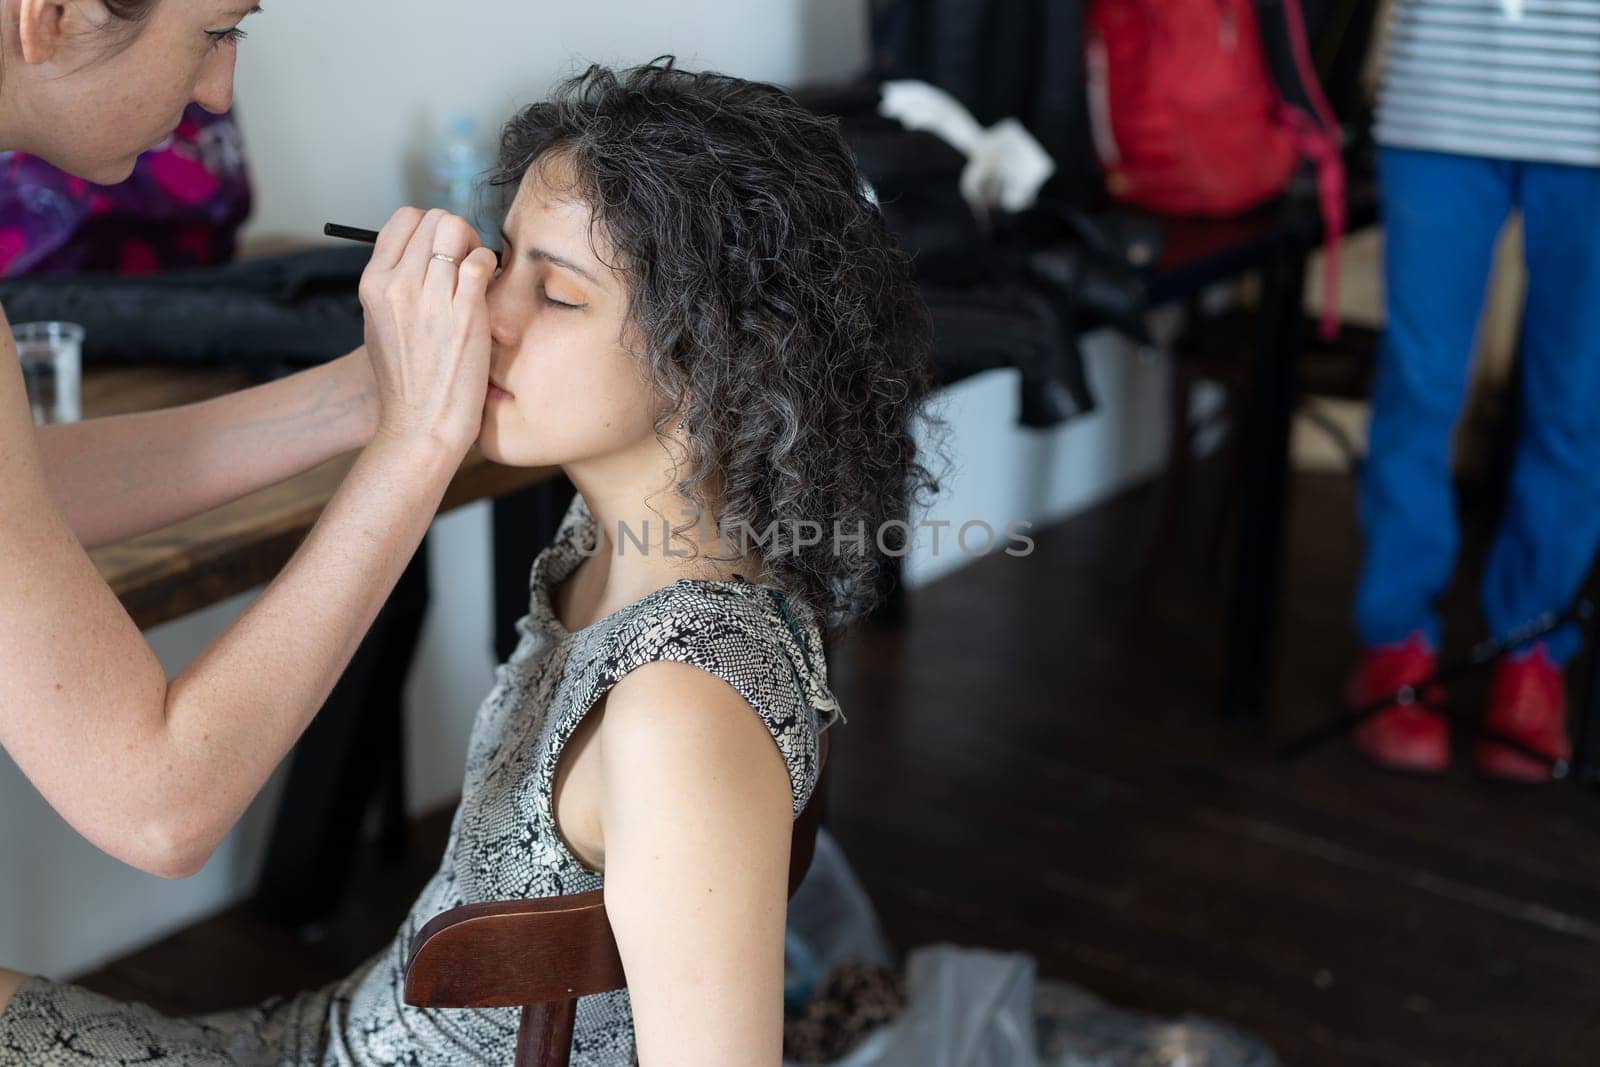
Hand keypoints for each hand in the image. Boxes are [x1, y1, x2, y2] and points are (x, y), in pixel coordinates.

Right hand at [358, 207, 497, 456]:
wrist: (419, 424)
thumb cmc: (406, 379)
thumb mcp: (380, 324)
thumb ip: (395, 286)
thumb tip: (422, 254)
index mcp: (373, 283)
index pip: (404, 219)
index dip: (430, 228)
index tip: (442, 253)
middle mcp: (397, 285)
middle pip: (435, 219)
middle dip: (457, 233)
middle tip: (465, 263)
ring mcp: (430, 298)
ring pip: (458, 231)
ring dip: (475, 247)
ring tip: (476, 277)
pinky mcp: (464, 313)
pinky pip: (481, 260)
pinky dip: (490, 265)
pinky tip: (487, 288)